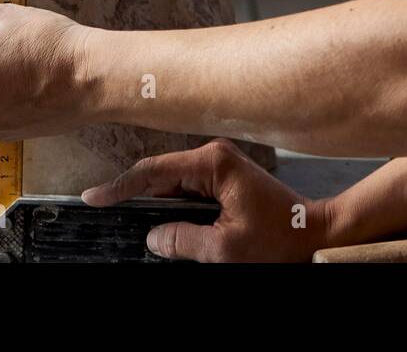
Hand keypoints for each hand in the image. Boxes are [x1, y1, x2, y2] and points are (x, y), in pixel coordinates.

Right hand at [82, 139, 331, 261]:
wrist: (313, 231)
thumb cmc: (280, 236)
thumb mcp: (224, 248)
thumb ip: (181, 240)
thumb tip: (152, 238)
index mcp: (214, 163)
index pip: (154, 171)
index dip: (119, 185)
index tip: (93, 197)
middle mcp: (216, 158)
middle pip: (160, 175)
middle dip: (133, 194)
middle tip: (104, 212)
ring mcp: (221, 168)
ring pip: (172, 185)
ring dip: (154, 204)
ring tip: (127, 218)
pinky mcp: (225, 181)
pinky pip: (188, 192)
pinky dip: (172, 208)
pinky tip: (161, 224)